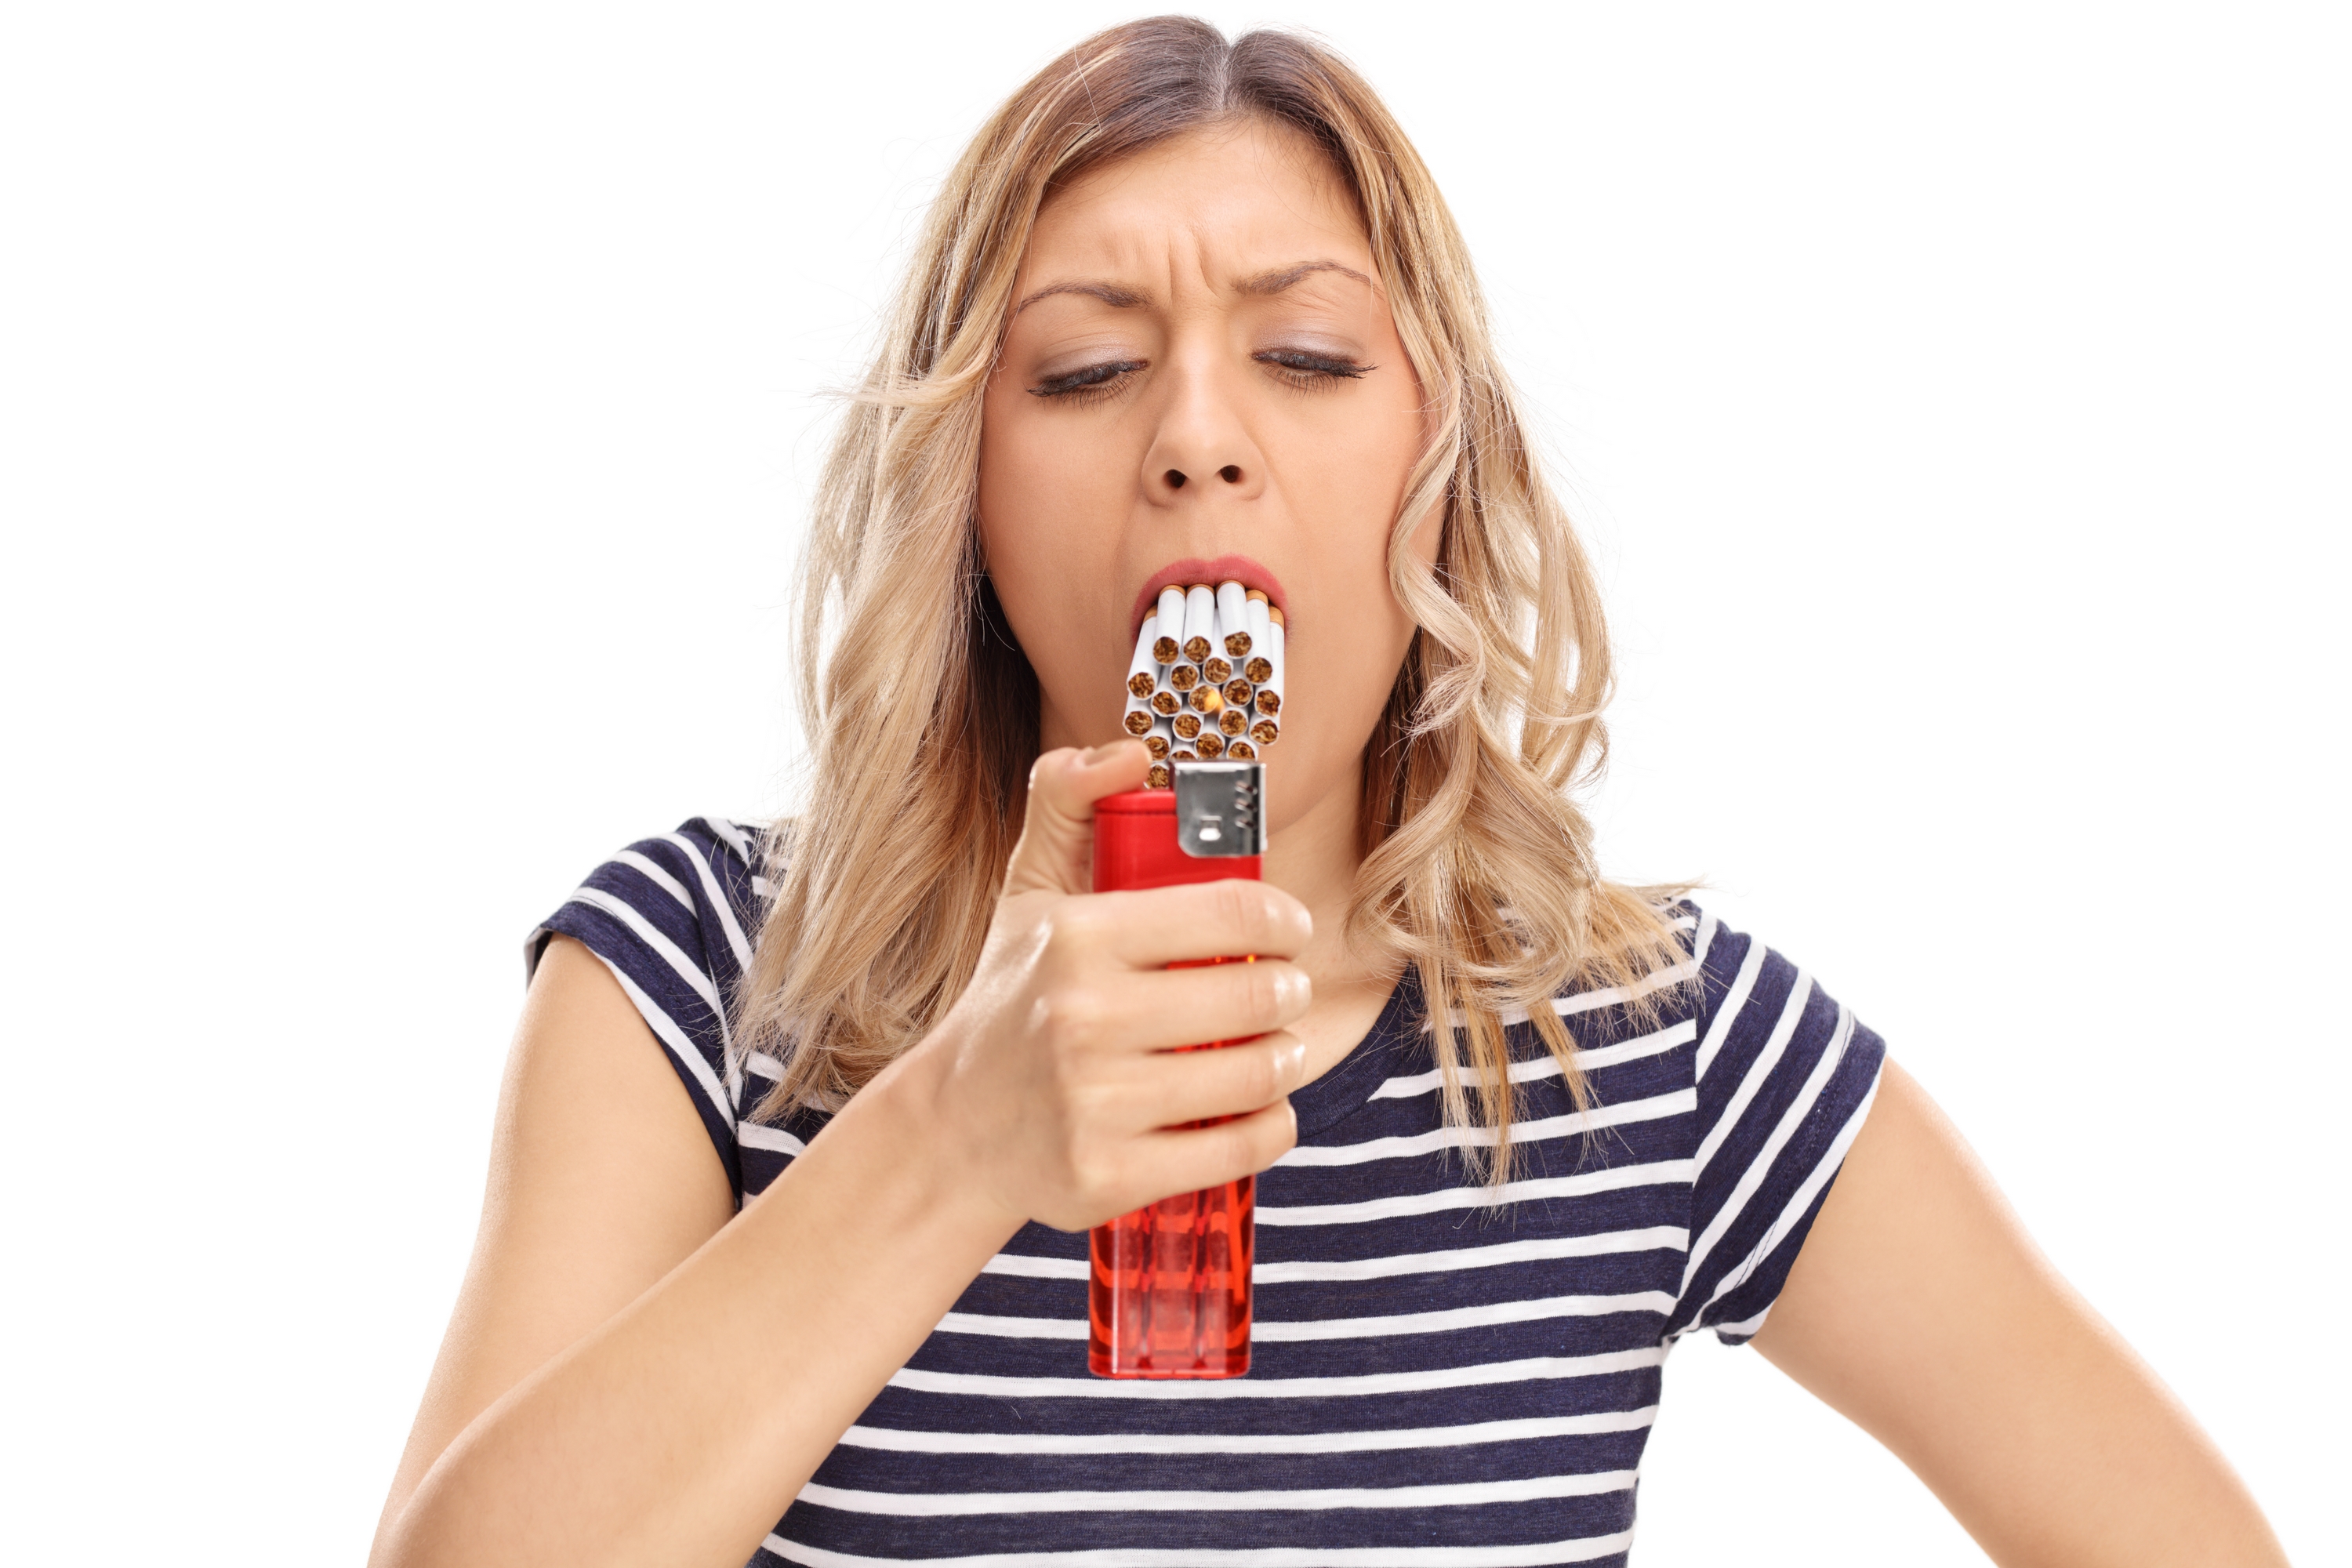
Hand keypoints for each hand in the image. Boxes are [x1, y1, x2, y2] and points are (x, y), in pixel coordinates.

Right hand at [909, 739, 1312, 1231]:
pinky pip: (1242, 1147)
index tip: (1289, 928)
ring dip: (1286, 1057)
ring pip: (1258, 1074)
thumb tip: (1132, 750)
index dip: (1282, 917)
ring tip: (1276, 1048)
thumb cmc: (1011, 1000)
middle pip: (1257, 996)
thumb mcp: (1028, 892)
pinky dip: (1270, 1125)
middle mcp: (1084, 1019)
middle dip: (1288, 991)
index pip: (1231, 911)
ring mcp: (1096, 1104)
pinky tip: (1258, 1107)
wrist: (952, 1130)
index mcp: (1076, 938)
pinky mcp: (1111, 1176)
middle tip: (1283, 993)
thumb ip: (1068, 799)